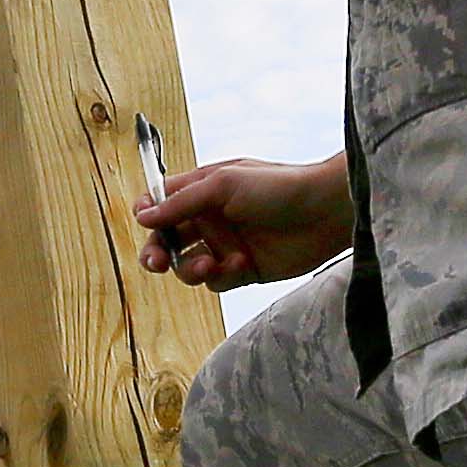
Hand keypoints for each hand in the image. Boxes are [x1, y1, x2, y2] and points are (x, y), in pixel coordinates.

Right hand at [139, 151, 355, 286]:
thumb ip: (181, 202)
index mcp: (203, 190)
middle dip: (157, 252)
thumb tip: (142, 216)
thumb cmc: (277, 187)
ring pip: (188, 266)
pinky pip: (216, 282)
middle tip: (156, 262)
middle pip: (168, 240)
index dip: (149, 215)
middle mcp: (211, 219)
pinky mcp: (243, 270)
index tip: (145, 223)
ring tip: (206, 266)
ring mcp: (226, 245)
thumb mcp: (223, 184)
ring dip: (190, 268)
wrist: (325, 212)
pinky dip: (222, 276)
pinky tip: (241, 264)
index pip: (162, 203)